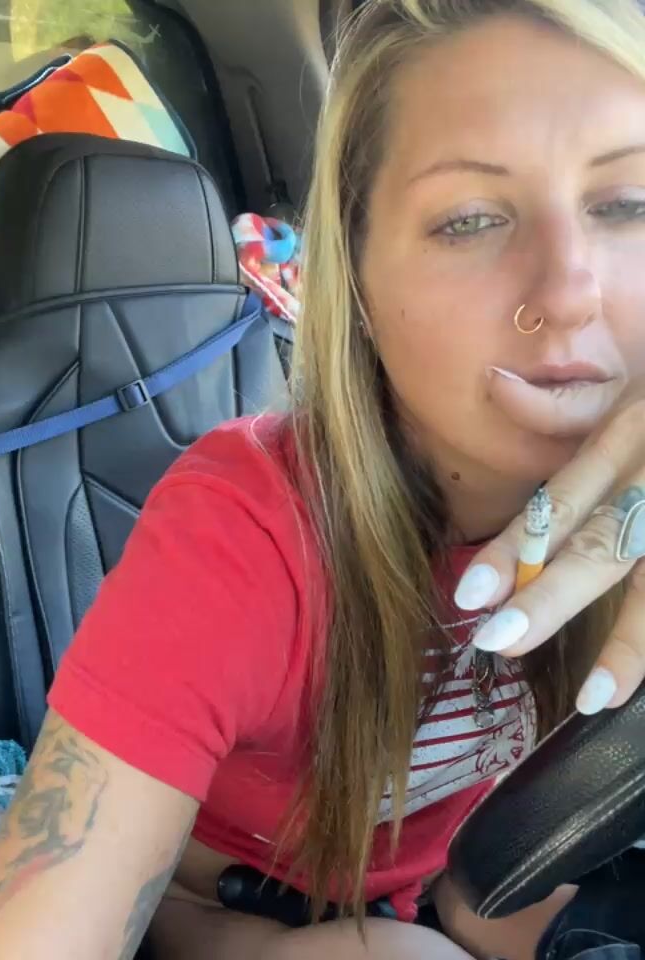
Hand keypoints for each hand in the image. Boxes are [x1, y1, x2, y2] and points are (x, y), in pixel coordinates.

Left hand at [453, 389, 644, 715]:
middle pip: (602, 545)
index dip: (514, 550)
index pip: (558, 503)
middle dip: (552, 600)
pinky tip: (634, 678)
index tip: (470, 594)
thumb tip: (493, 386)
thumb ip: (562, 402)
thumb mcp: (624, 385)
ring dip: (630, 642)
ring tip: (594, 695)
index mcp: (624, 440)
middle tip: (498, 643)